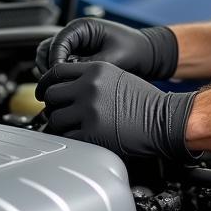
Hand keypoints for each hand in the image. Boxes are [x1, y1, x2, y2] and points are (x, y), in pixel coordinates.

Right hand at [35, 18, 177, 79]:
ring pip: (49, 59)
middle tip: (56, 86)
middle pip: (47, 50)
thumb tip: (68, 76)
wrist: (148, 55)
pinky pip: (60, 68)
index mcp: (83, 27)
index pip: (58, 42)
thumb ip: (89, 65)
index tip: (59, 77)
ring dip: (51, 74)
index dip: (56, 61)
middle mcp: (76, 36)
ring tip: (61, 88)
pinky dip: (59, 78)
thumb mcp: (113, 58)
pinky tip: (67, 89)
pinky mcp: (77, 60)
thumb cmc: (135, 49)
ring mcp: (75, 48)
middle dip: (49, 68)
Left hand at [36, 61, 197, 161]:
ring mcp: (89, 110)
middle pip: (51, 95)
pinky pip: (66, 137)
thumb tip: (66, 87)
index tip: (44, 92)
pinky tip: (80, 137)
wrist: (165, 119)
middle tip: (60, 112)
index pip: (56, 71)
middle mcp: (89, 87)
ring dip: (60, 124)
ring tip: (73, 126)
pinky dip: (69, 139)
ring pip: (55, 118)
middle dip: (53, 105)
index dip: (46, 83)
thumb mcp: (117, 76)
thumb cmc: (145, 101)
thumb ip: (90, 78)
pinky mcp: (91, 134)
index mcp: (95, 70)